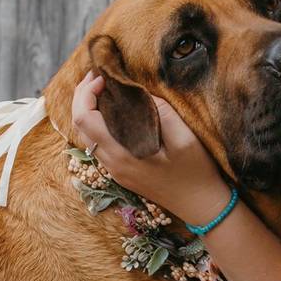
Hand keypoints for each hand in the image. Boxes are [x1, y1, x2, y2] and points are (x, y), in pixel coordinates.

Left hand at [70, 70, 229, 224]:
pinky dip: (99, 122)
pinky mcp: (122, 172)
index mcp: (122, 154)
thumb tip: (139, 90)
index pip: (84, 118)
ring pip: (87, 135)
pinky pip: (99, 143)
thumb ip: (160, 111)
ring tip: (105, 88)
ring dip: (90, 109)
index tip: (105, 76)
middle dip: (83, 96)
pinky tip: (116, 111)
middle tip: (100, 75)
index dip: (87, 92)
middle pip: (79, 125)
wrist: (201, 205)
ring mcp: (115, 170)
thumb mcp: (184, 138)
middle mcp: (112, 163)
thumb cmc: (196, 172)